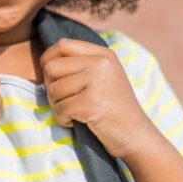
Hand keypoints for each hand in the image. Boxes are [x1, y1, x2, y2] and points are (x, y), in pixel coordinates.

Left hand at [40, 39, 157, 159]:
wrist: (136, 135)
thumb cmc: (115, 108)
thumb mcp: (105, 77)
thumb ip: (82, 64)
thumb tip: (46, 61)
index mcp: (104, 55)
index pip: (62, 45)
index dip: (48, 59)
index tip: (51, 77)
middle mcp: (101, 64)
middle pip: (52, 67)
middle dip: (50, 87)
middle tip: (64, 101)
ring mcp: (97, 82)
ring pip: (53, 89)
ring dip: (57, 105)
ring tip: (74, 112)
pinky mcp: (91, 104)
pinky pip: (60, 108)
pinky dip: (63, 119)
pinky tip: (77, 122)